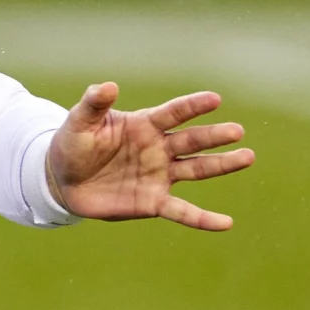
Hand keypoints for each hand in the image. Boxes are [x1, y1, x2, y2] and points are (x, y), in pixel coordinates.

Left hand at [47, 83, 254, 230]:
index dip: (192, 106)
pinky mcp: (153, 202)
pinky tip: (226, 223)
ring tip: (247, 157)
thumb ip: (93, 104)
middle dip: (214, 136)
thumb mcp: (79, 122)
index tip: (215, 99)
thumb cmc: (72, 145)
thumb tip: (108, 85)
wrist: (62, 181)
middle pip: (192, 141)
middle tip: (237, 131)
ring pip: (196, 170)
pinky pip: (182, 212)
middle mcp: (158, 149)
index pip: (173, 113)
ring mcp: (159, 175)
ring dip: (222, 165)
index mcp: (144, 125)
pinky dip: (203, 219)